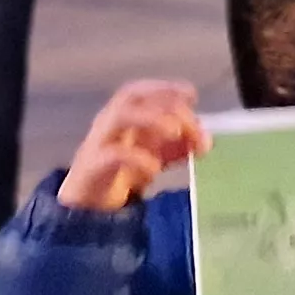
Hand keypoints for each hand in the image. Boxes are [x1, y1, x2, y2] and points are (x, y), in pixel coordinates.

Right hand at [57, 80, 206, 211]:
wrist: (88, 207)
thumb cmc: (122, 172)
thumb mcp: (156, 155)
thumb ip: (180, 146)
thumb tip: (206, 141)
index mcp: (123, 117)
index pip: (140, 91)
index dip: (165, 88)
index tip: (191, 95)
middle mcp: (109, 123)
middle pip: (132, 97)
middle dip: (167, 106)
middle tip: (193, 128)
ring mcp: (97, 143)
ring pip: (118, 116)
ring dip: (151, 118)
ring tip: (174, 132)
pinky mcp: (92, 167)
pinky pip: (112, 155)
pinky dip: (137, 158)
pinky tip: (154, 168)